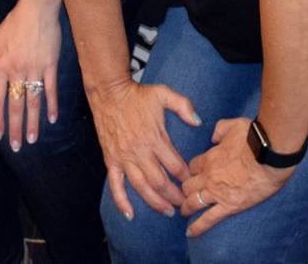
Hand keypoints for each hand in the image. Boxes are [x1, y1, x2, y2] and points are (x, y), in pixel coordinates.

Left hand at [0, 0, 60, 150]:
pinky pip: (50, 89)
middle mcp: (17, 71)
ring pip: (32, 102)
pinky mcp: (50, 65)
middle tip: (15, 146)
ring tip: (32, 140)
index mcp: (1, 66)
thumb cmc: (14, 23)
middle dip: (13, 128)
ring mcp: (35, 69)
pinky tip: (52, 119)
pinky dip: (51, 105)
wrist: (36, 7)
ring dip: (32, 123)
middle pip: (15, 105)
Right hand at [88, 77, 197, 219]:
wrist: (109, 92)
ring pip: (141, 187)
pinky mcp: (111, 160)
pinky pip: (116, 185)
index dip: (186, 177)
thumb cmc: (137, 94)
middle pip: (160, 182)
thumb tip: (198, 122)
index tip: (194, 183)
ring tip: (167, 211)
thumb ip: (183, 106)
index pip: (175, 166)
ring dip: (155, 202)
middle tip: (185, 204)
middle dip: (175, 196)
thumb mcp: (163, 94)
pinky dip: (122, 202)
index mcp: (155, 138)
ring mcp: (124, 158)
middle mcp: (140, 152)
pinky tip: (130, 215)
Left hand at [181, 118, 292, 237]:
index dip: (192, 171)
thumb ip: (219, 130)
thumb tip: (213, 137)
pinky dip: (197, 227)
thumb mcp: (233, 125)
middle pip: (188, 185)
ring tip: (183, 212)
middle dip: (185, 189)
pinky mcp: (230, 206)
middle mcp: (208, 176)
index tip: (193, 174)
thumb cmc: (255, 138)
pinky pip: (208, 219)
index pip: (192, 167)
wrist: (270, 155)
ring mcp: (217, 193)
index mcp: (209, 157)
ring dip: (186, 207)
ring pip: (193, 202)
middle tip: (184, 194)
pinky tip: (190, 233)